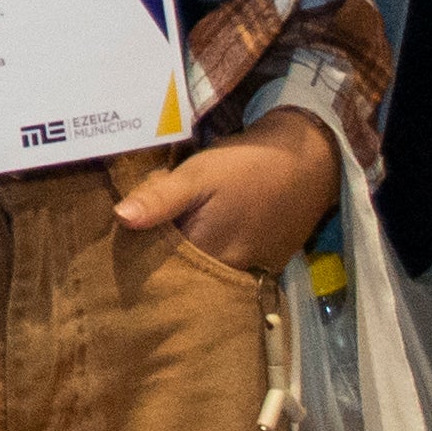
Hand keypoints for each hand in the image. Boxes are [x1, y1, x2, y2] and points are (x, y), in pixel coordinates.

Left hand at [114, 107, 341, 275]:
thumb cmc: (249, 165)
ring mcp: (253, 269)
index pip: (157, 263)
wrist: (310, 159)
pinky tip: (209, 228)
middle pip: (182, 269)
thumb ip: (161, 199)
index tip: (126, 228)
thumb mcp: (199, 173)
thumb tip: (120, 218)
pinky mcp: (270, 262)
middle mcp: (229, 271)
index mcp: (206, 253)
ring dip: (189, 251)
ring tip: (176, 224)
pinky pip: (231, 262)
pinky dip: (216, 249)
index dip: (138, 245)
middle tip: (149, 223)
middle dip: (162, 251)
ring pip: (206, 267)